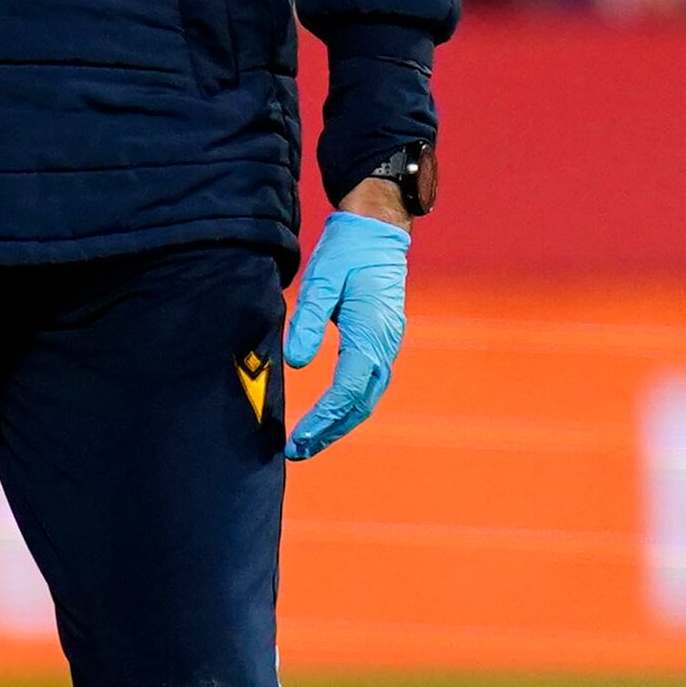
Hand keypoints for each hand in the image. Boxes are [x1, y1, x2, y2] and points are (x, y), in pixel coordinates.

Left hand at [279, 206, 409, 461]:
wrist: (377, 234)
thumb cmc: (346, 254)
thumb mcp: (321, 280)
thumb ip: (307, 320)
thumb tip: (297, 362)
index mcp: (371, 332)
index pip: (348, 390)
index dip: (323, 419)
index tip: (298, 439)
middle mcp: (385, 345)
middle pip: (360, 403)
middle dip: (329, 431)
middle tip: (297, 452)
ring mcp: (388, 345)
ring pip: (366, 398)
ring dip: (339, 424)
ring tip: (307, 443)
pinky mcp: (382, 343)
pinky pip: (368, 384)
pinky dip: (348, 407)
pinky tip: (327, 417)